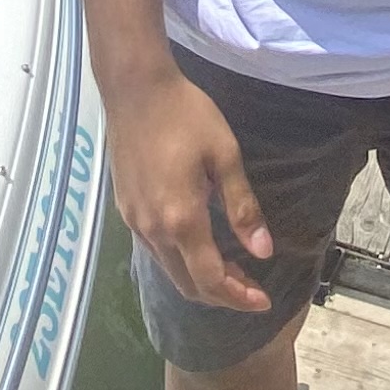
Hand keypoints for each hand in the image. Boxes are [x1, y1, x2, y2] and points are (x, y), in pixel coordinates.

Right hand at [102, 56, 275, 312]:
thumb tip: (262, 252)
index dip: (238, 297)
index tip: (263, 301)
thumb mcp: (224, 155)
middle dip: (221, 295)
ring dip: (200, 279)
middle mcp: (153, 229)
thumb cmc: (186, 114)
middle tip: (251, 289)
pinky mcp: (125, 209)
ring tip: (230, 271)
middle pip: (187, 284)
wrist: (134, 89)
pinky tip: (198, 246)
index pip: (210, 279)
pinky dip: (180, 261)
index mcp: (181, 218)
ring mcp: (135, 221)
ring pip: (168, 270)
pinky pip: (155, 250)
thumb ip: (242, 207)